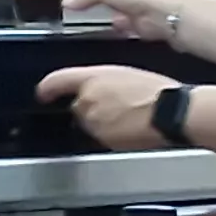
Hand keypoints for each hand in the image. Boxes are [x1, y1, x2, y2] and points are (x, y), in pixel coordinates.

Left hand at [37, 65, 169, 150]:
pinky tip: (135, 126)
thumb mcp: (128, 74)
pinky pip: (104, 136)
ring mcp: (94, 122)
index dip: (47, 88)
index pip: (57, 81)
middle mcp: (86, 101)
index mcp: (92, 79)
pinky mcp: (104, 140)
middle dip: (93, 106)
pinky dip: (115, 132)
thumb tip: (94, 91)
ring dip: (105, 120)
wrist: (172, 114)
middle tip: (120, 103)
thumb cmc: (159, 92)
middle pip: (79, 105)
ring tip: (132, 115)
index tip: (43, 93)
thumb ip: (103, 82)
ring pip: (92, 122)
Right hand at [63, 0, 173, 31]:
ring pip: (123, 16)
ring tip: (113, 19)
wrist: (164, 15)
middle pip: (116, 0)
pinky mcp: (148, 25)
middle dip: (108, 7)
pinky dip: (126, 30)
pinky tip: (123, 28)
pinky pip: (131, 29)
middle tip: (98, 10)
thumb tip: (68, 2)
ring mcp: (144, 8)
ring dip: (117, 19)